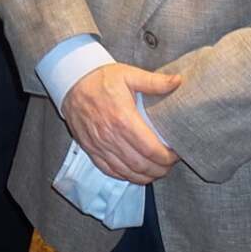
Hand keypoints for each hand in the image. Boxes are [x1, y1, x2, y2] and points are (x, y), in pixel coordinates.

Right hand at [63, 63, 181, 183]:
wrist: (71, 81)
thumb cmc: (101, 78)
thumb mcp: (129, 75)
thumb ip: (155, 82)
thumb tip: (179, 81)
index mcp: (123, 119)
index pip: (151, 149)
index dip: (167, 157)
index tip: (175, 155)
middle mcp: (110, 136)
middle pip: (141, 165)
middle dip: (159, 170)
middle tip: (168, 165)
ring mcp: (99, 145)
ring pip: (126, 171)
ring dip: (144, 176)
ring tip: (156, 171)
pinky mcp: (90, 149)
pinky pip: (109, 170)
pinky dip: (125, 176)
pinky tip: (135, 173)